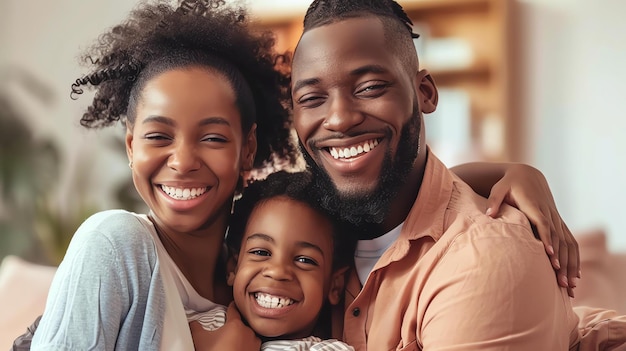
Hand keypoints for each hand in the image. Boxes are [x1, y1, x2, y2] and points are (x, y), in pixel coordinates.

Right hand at [190, 302, 259, 350]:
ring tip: (228, 344)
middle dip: (232, 327)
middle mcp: (248, 332)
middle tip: (223, 333)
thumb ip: (196, 327)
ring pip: (247, 336)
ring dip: (240, 338)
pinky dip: (244, 347)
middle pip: (240, 324)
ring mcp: (254, 344)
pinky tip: (235, 350)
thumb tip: (193, 324)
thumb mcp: (200, 339)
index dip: (230, 307)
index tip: (230, 306)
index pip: (233, 310)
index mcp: (235, 325)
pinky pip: (250, 346)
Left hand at [485, 163, 579, 297]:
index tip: (549, 254)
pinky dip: (574, 258)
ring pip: (568, 243)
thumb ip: (494, 201)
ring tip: (569, 285)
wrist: (526, 175)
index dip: (547, 238)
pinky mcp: (558, 223)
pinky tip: (574, 275)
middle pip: (558, 238)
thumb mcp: (499, 188)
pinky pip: (570, 242)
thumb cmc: (509, 184)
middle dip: (561, 259)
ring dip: (570, 263)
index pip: (544, 224)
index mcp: (535, 206)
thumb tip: (488, 214)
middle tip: (561, 280)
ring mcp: (556, 219)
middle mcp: (549, 213)